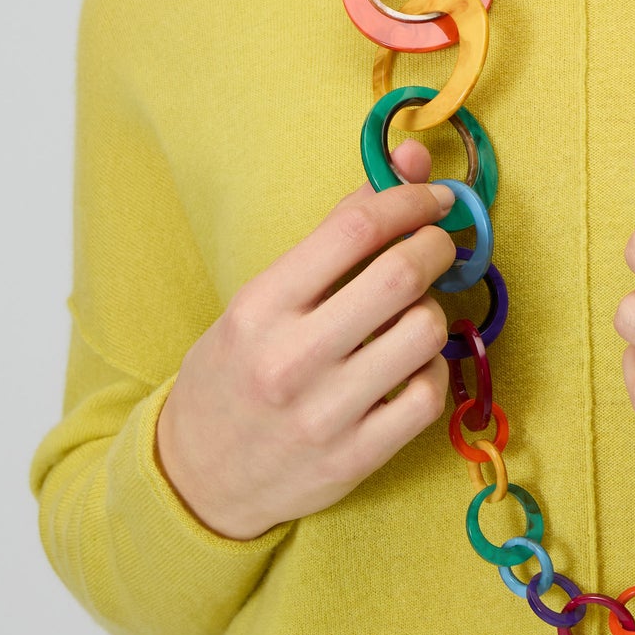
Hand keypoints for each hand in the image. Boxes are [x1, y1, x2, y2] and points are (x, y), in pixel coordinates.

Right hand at [154, 138, 460, 538]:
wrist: (196, 476)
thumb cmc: (237, 369)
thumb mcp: (264, 295)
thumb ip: (339, 229)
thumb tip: (412, 159)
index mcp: (261, 305)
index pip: (356, 228)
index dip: (410, 200)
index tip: (434, 198)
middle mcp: (289, 359)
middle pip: (401, 276)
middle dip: (437, 248)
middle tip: (439, 246)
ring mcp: (324, 414)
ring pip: (425, 334)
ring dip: (433, 311)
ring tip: (412, 312)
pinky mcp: (355, 460)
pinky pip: (429, 395)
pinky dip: (432, 369)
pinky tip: (411, 364)